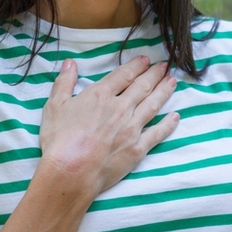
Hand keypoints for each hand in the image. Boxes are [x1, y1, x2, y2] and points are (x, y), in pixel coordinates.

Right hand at [38, 56, 178, 197]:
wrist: (71, 171)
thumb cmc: (59, 140)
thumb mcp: (55, 106)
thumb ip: (64, 82)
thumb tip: (70, 63)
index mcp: (101, 95)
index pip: (124, 75)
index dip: (137, 65)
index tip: (146, 59)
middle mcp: (120, 108)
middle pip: (142, 86)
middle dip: (155, 74)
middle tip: (165, 66)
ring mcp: (132, 128)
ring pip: (153, 105)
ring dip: (164, 91)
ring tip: (172, 82)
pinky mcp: (138, 148)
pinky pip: (158, 133)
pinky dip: (168, 124)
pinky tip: (176, 116)